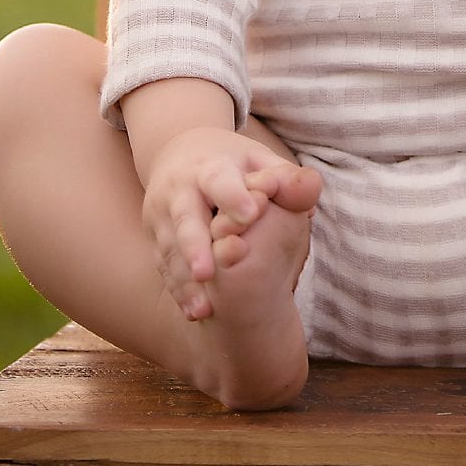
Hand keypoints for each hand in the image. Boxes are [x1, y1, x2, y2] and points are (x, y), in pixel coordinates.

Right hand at [141, 127, 286, 321]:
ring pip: (171, 249)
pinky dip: (178, 290)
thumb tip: (310, 193)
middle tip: (207, 273)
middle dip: (194, 245)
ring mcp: (162, 215)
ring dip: (185, 281)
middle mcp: (180, 190)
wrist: (176, 153)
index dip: (233, 196)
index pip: (220, 180)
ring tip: (203, 309)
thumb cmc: (231, 163)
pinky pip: (164, 267)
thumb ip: (285, 178)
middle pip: (186, 218)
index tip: (250, 215)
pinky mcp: (155, 237)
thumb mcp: (257, 160)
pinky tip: (193, 312)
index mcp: (209, 167)